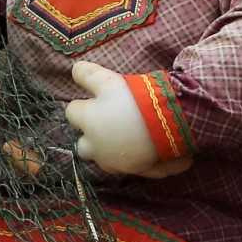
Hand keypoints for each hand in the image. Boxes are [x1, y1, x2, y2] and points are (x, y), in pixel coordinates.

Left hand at [64, 61, 191, 178]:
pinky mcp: (136, 171)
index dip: (83, 105)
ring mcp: (116, 162)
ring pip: (105, 161)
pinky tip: (148, 152)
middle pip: (82, 146)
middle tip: (108, 124)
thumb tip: (74, 69)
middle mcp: (97, 147)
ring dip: (111, 152)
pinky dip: (137, 162)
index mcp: (89, 123)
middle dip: (90, 137)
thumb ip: (88, 75)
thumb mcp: (109, 81)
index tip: (96, 99)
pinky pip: (133, 169)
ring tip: (127, 139)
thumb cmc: (134, 100)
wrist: (168, 124)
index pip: (72, 112)